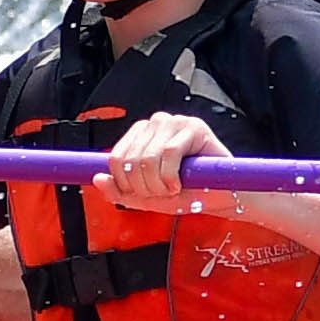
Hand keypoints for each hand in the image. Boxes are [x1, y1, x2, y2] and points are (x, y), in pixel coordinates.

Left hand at [97, 110, 223, 215]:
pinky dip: (171, 176)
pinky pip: (169, 153)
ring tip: (173, 189)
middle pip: (130, 160)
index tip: (142, 195)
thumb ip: (121, 191)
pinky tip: (180, 183)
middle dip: (145, 187)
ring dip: (158, 184)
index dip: (125, 184)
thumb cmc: (189, 193)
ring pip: (147, 157)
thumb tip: (97, 179)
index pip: (115, 158)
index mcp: (140, 136)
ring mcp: (174, 122)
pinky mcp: (193, 126)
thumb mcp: (148, 198)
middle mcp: (154, 124)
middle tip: (163, 194)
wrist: (222, 198)